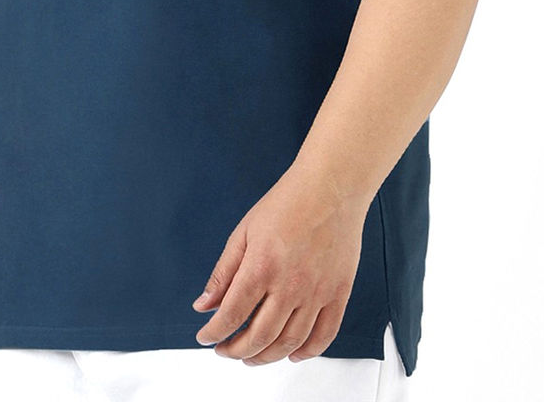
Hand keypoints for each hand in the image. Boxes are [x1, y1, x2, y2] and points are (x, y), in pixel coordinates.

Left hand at [191, 161, 369, 364]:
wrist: (330, 187)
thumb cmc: (287, 202)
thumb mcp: (244, 231)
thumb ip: (224, 272)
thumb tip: (204, 305)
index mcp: (261, 266)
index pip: (231, 315)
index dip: (214, 333)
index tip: (206, 337)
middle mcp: (290, 285)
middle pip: (259, 336)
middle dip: (237, 350)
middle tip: (226, 351)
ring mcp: (317, 292)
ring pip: (289, 343)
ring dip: (267, 357)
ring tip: (252, 356)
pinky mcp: (339, 293)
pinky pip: (324, 335)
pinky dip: (307, 352)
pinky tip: (291, 353)